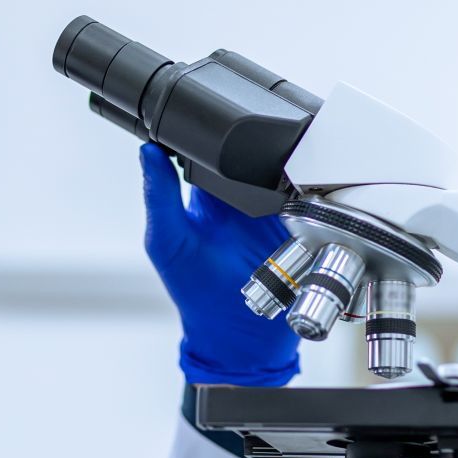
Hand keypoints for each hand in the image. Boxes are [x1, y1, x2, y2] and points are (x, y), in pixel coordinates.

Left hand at [139, 143, 301, 385]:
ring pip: (284, 169)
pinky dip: (307, 192)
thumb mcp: (168, 243)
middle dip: (254, 144)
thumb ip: (159, 198)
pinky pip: (309, 197)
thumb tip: (148, 152)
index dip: (209, 131)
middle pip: (250, 152)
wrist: (241, 337)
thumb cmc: (196, 294)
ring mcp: (273, 209)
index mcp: (204, 192)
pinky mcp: (301, 223)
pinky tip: (300, 195)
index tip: (212, 120)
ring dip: (286, 167)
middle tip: (255, 144)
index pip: (207, 147)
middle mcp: (240, 196)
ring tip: (279, 174)